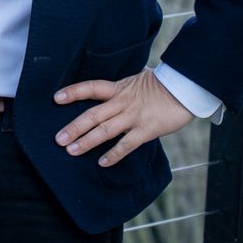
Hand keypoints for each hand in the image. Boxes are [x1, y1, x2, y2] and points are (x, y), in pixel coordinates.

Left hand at [54, 70, 193, 167]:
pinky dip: (113, 155)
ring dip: (86, 141)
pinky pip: (126, 145)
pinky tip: (101, 162)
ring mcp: (133, 117)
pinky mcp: (146, 130)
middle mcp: (122, 102)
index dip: (73, 92)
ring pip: (105, 131)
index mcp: (119, 88)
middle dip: (73, 127)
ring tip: (71, 150)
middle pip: (92, 115)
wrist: (186, 88)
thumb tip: (111, 91)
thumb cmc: (162, 84)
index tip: (56, 98)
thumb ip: (122, 89)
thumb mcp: (137, 80)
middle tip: (58, 139)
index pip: (91, 87)